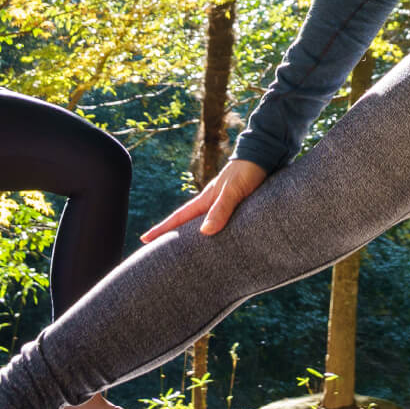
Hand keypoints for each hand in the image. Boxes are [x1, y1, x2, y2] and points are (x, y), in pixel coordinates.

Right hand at [140, 158, 267, 242]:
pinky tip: (215, 242)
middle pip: (186, 223)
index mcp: (206, 199)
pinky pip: (219, 223)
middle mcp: (211, 202)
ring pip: (202, 224)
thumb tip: (204, 231)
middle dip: (172, 236)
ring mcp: (222, 204)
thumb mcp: (234, 190)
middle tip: (157, 252)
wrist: (265, 155)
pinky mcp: (236, 206)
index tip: (144, 239)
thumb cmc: (248, 171)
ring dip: (192, 236)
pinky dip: (212, 233)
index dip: (162, 229)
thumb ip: (221, 209)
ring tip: (183, 254)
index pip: (179, 217)